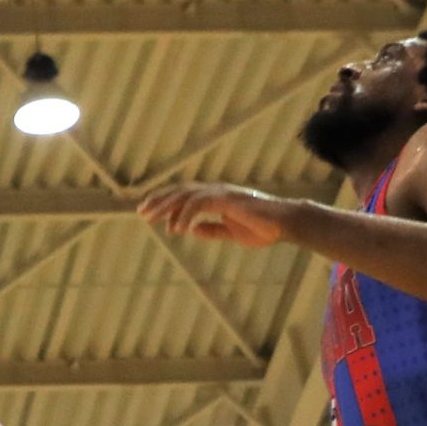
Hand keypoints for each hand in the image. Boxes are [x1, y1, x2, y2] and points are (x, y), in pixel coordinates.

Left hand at [139, 184, 292, 247]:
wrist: (285, 223)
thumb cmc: (264, 228)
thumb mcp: (232, 233)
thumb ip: (212, 230)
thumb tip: (193, 230)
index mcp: (216, 198)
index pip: (184, 196)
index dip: (166, 203)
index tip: (149, 214)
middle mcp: (216, 191)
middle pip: (180, 192)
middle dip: (159, 201)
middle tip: (141, 213)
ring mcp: (221, 193)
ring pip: (186, 195)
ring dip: (166, 207)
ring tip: (151, 220)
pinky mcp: (227, 200)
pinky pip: (199, 205)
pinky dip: (185, 215)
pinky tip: (176, 229)